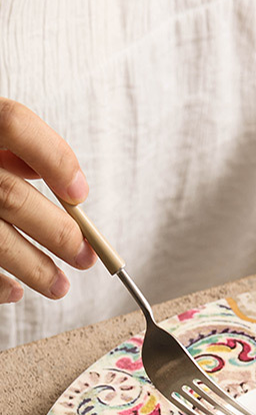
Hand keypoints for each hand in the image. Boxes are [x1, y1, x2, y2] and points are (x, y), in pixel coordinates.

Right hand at [0, 98, 95, 303]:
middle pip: (10, 195)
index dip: (54, 158)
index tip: (79, 194)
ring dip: (34, 268)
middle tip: (86, 256)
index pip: (14, 124)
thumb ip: (13, 148)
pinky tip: (14, 290)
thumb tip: (68, 185)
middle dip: (58, 232)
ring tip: (59, 284)